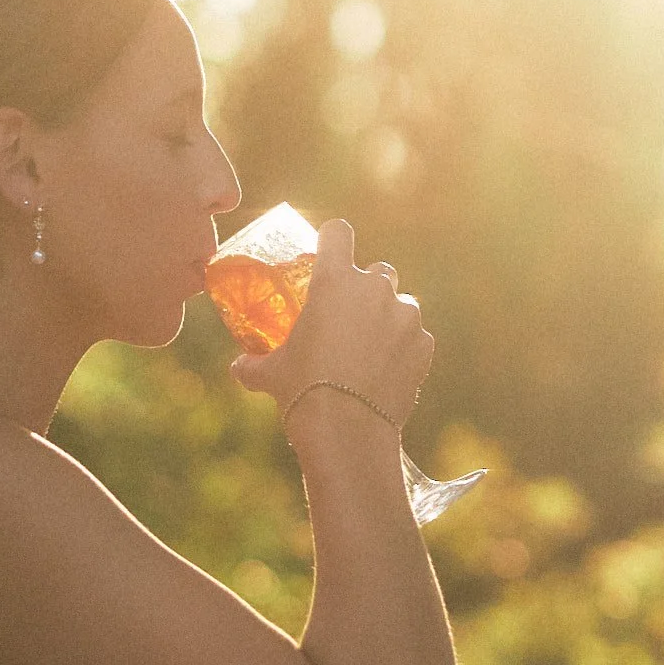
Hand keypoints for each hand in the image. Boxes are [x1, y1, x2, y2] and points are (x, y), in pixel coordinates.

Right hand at [228, 219, 432, 434]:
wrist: (347, 431)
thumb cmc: (302, 392)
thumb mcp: (271, 374)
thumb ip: (253, 364)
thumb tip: (238, 368)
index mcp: (335, 281)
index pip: (338, 232)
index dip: (332, 239)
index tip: (329, 254)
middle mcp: (375, 289)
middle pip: (377, 270)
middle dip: (366, 288)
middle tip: (350, 316)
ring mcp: (405, 316)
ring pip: (401, 304)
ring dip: (389, 318)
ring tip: (371, 349)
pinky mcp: (425, 344)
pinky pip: (416, 338)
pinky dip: (405, 349)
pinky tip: (388, 371)